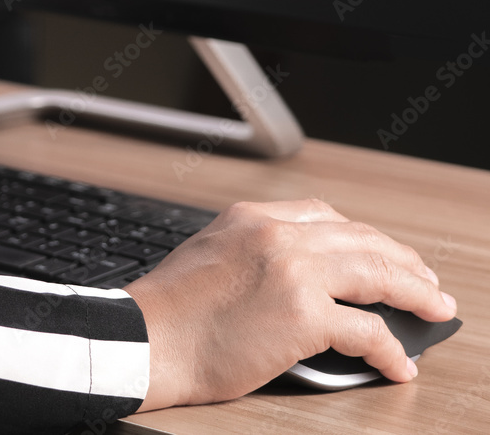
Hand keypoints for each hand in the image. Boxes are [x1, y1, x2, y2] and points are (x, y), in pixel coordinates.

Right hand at [124, 199, 457, 410]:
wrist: (143, 339)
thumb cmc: (167, 309)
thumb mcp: (208, 254)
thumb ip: (252, 251)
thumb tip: (295, 278)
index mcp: (252, 218)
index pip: (325, 215)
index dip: (362, 236)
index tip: (379, 252)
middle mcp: (277, 236)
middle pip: (362, 239)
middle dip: (402, 261)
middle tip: (424, 281)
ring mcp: (293, 272)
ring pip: (376, 274)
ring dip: (414, 293)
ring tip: (434, 309)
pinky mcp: (303, 316)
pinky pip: (366, 331)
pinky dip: (390, 348)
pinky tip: (397, 362)